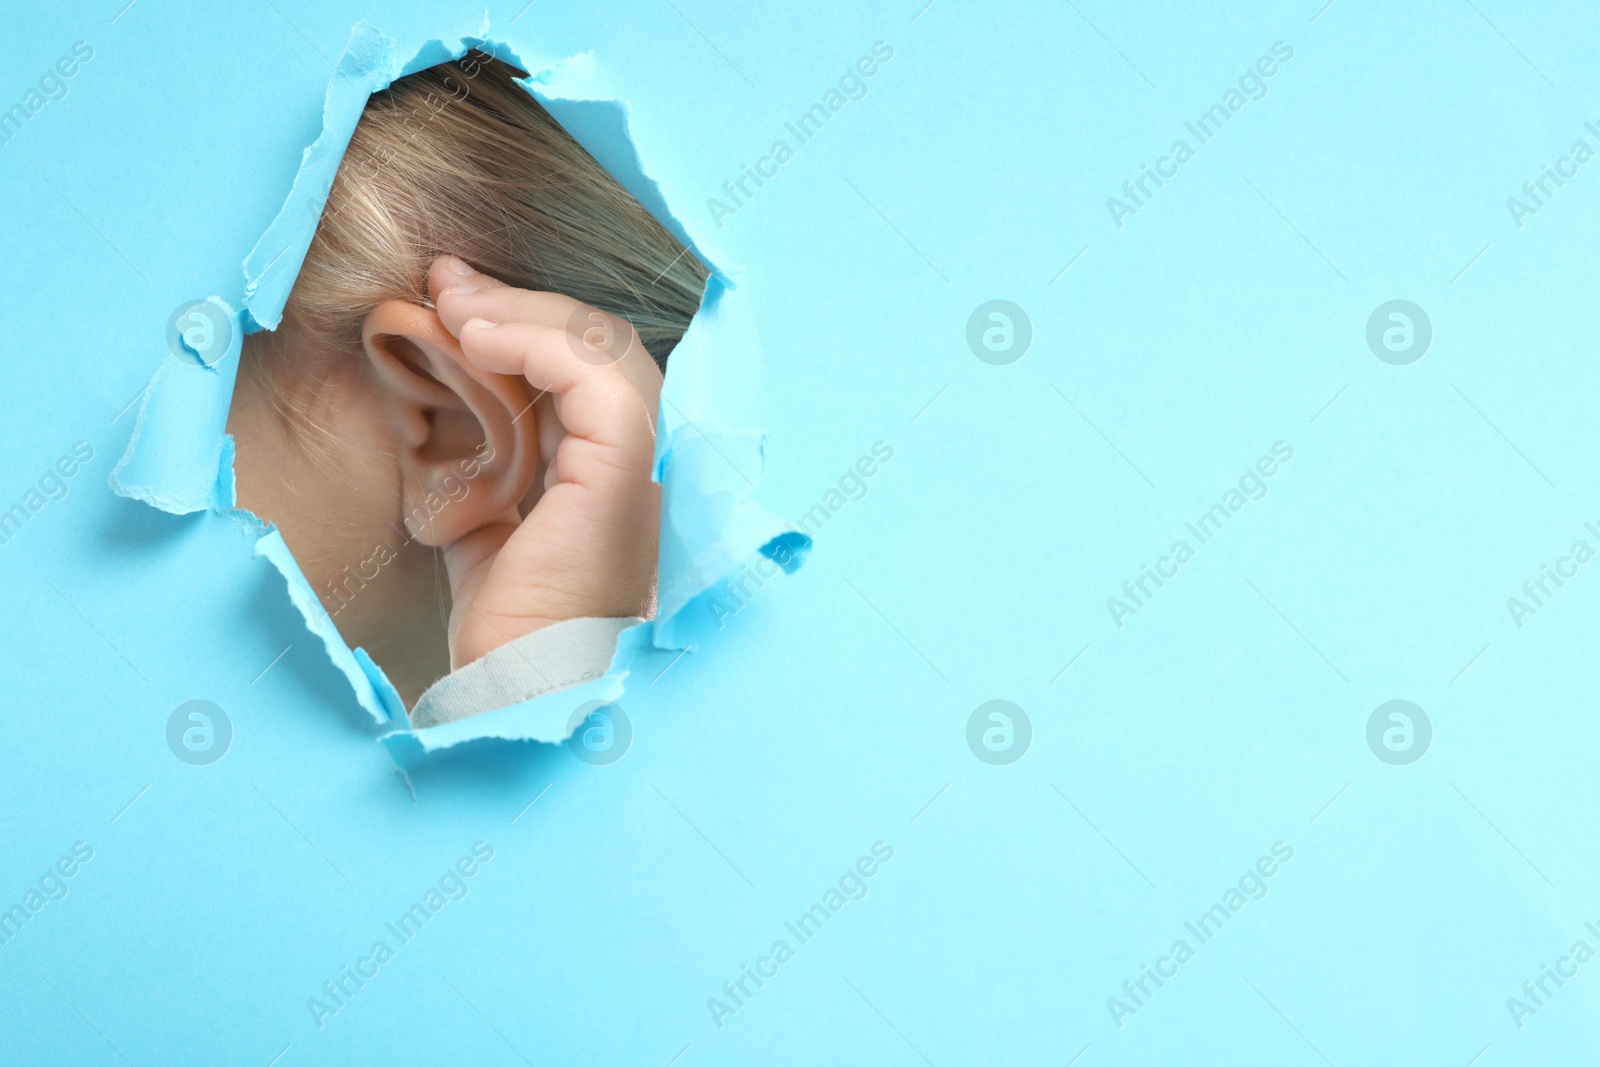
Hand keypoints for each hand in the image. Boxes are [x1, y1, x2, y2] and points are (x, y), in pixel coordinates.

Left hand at [429, 256, 661, 668]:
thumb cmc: (503, 625)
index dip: (521, 323)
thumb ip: (478, 461)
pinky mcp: (623, 475)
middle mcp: (637, 463)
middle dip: (516, 303)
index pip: (583, 368)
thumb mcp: (480, 521)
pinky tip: (476, 338)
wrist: (519, 687)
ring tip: (453, 301)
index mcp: (610, 472)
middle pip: (598, 346)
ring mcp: (639, 468)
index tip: (449, 299)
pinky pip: (596, 379)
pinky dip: (538, 343)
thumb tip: (439, 392)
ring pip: (604, 348)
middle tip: (445, 280)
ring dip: (523, 312)